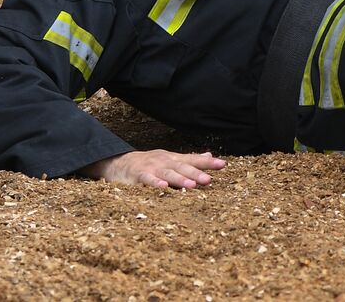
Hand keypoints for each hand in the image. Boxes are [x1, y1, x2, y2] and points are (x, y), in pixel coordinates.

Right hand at [82, 150, 226, 189]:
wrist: (121, 163)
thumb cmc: (151, 164)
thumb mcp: (171, 160)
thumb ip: (190, 160)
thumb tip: (210, 156)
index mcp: (174, 159)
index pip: (193, 160)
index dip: (208, 163)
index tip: (223, 165)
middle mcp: (165, 161)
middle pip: (182, 167)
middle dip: (196, 173)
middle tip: (209, 179)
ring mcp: (152, 167)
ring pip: (168, 174)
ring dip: (180, 179)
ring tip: (192, 186)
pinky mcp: (139, 175)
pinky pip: (148, 180)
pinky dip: (155, 183)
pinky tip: (164, 188)